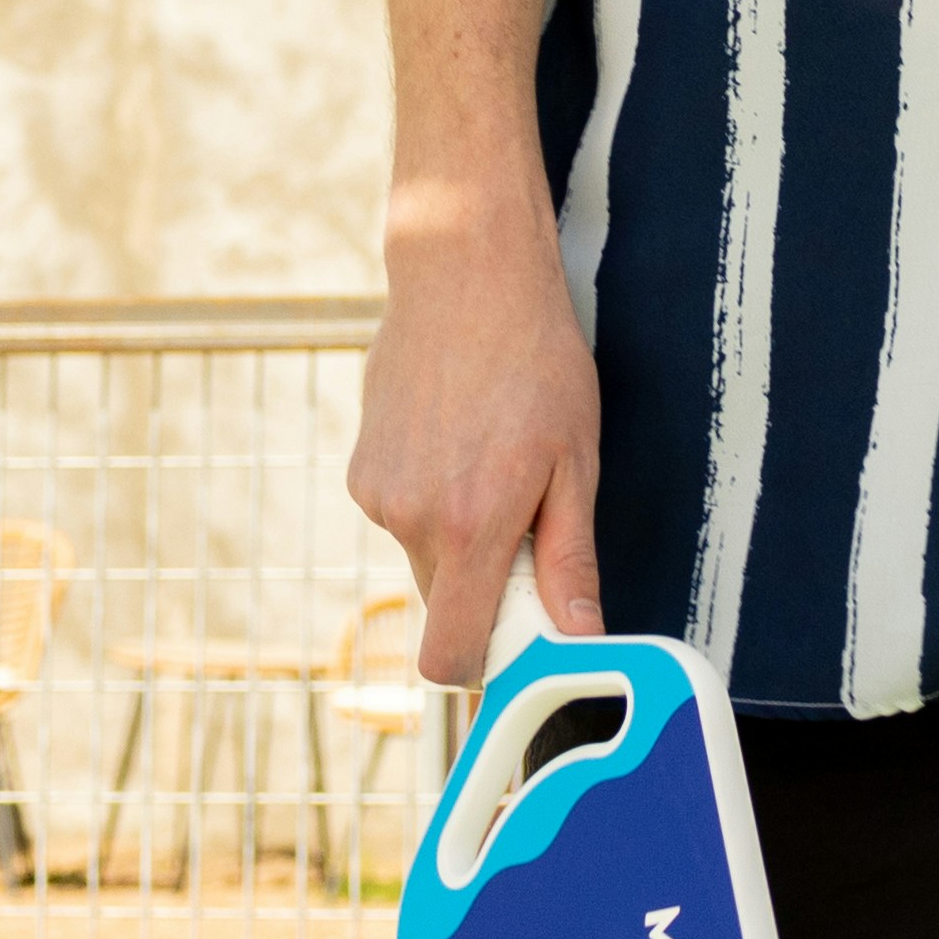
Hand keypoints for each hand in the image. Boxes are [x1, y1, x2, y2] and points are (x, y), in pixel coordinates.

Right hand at [349, 171, 606, 685]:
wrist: (465, 276)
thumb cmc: (536, 361)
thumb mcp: (576, 462)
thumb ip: (570, 559)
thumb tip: (578, 637)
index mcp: (468, 527)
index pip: (448, 655)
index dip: (483, 662)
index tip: (520, 635)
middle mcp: (409, 518)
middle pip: (443, 603)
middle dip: (484, 584)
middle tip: (528, 517)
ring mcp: (376, 492)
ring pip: (424, 554)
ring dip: (459, 534)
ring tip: (493, 458)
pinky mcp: (360, 467)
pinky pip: (404, 514)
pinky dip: (432, 498)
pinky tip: (459, 437)